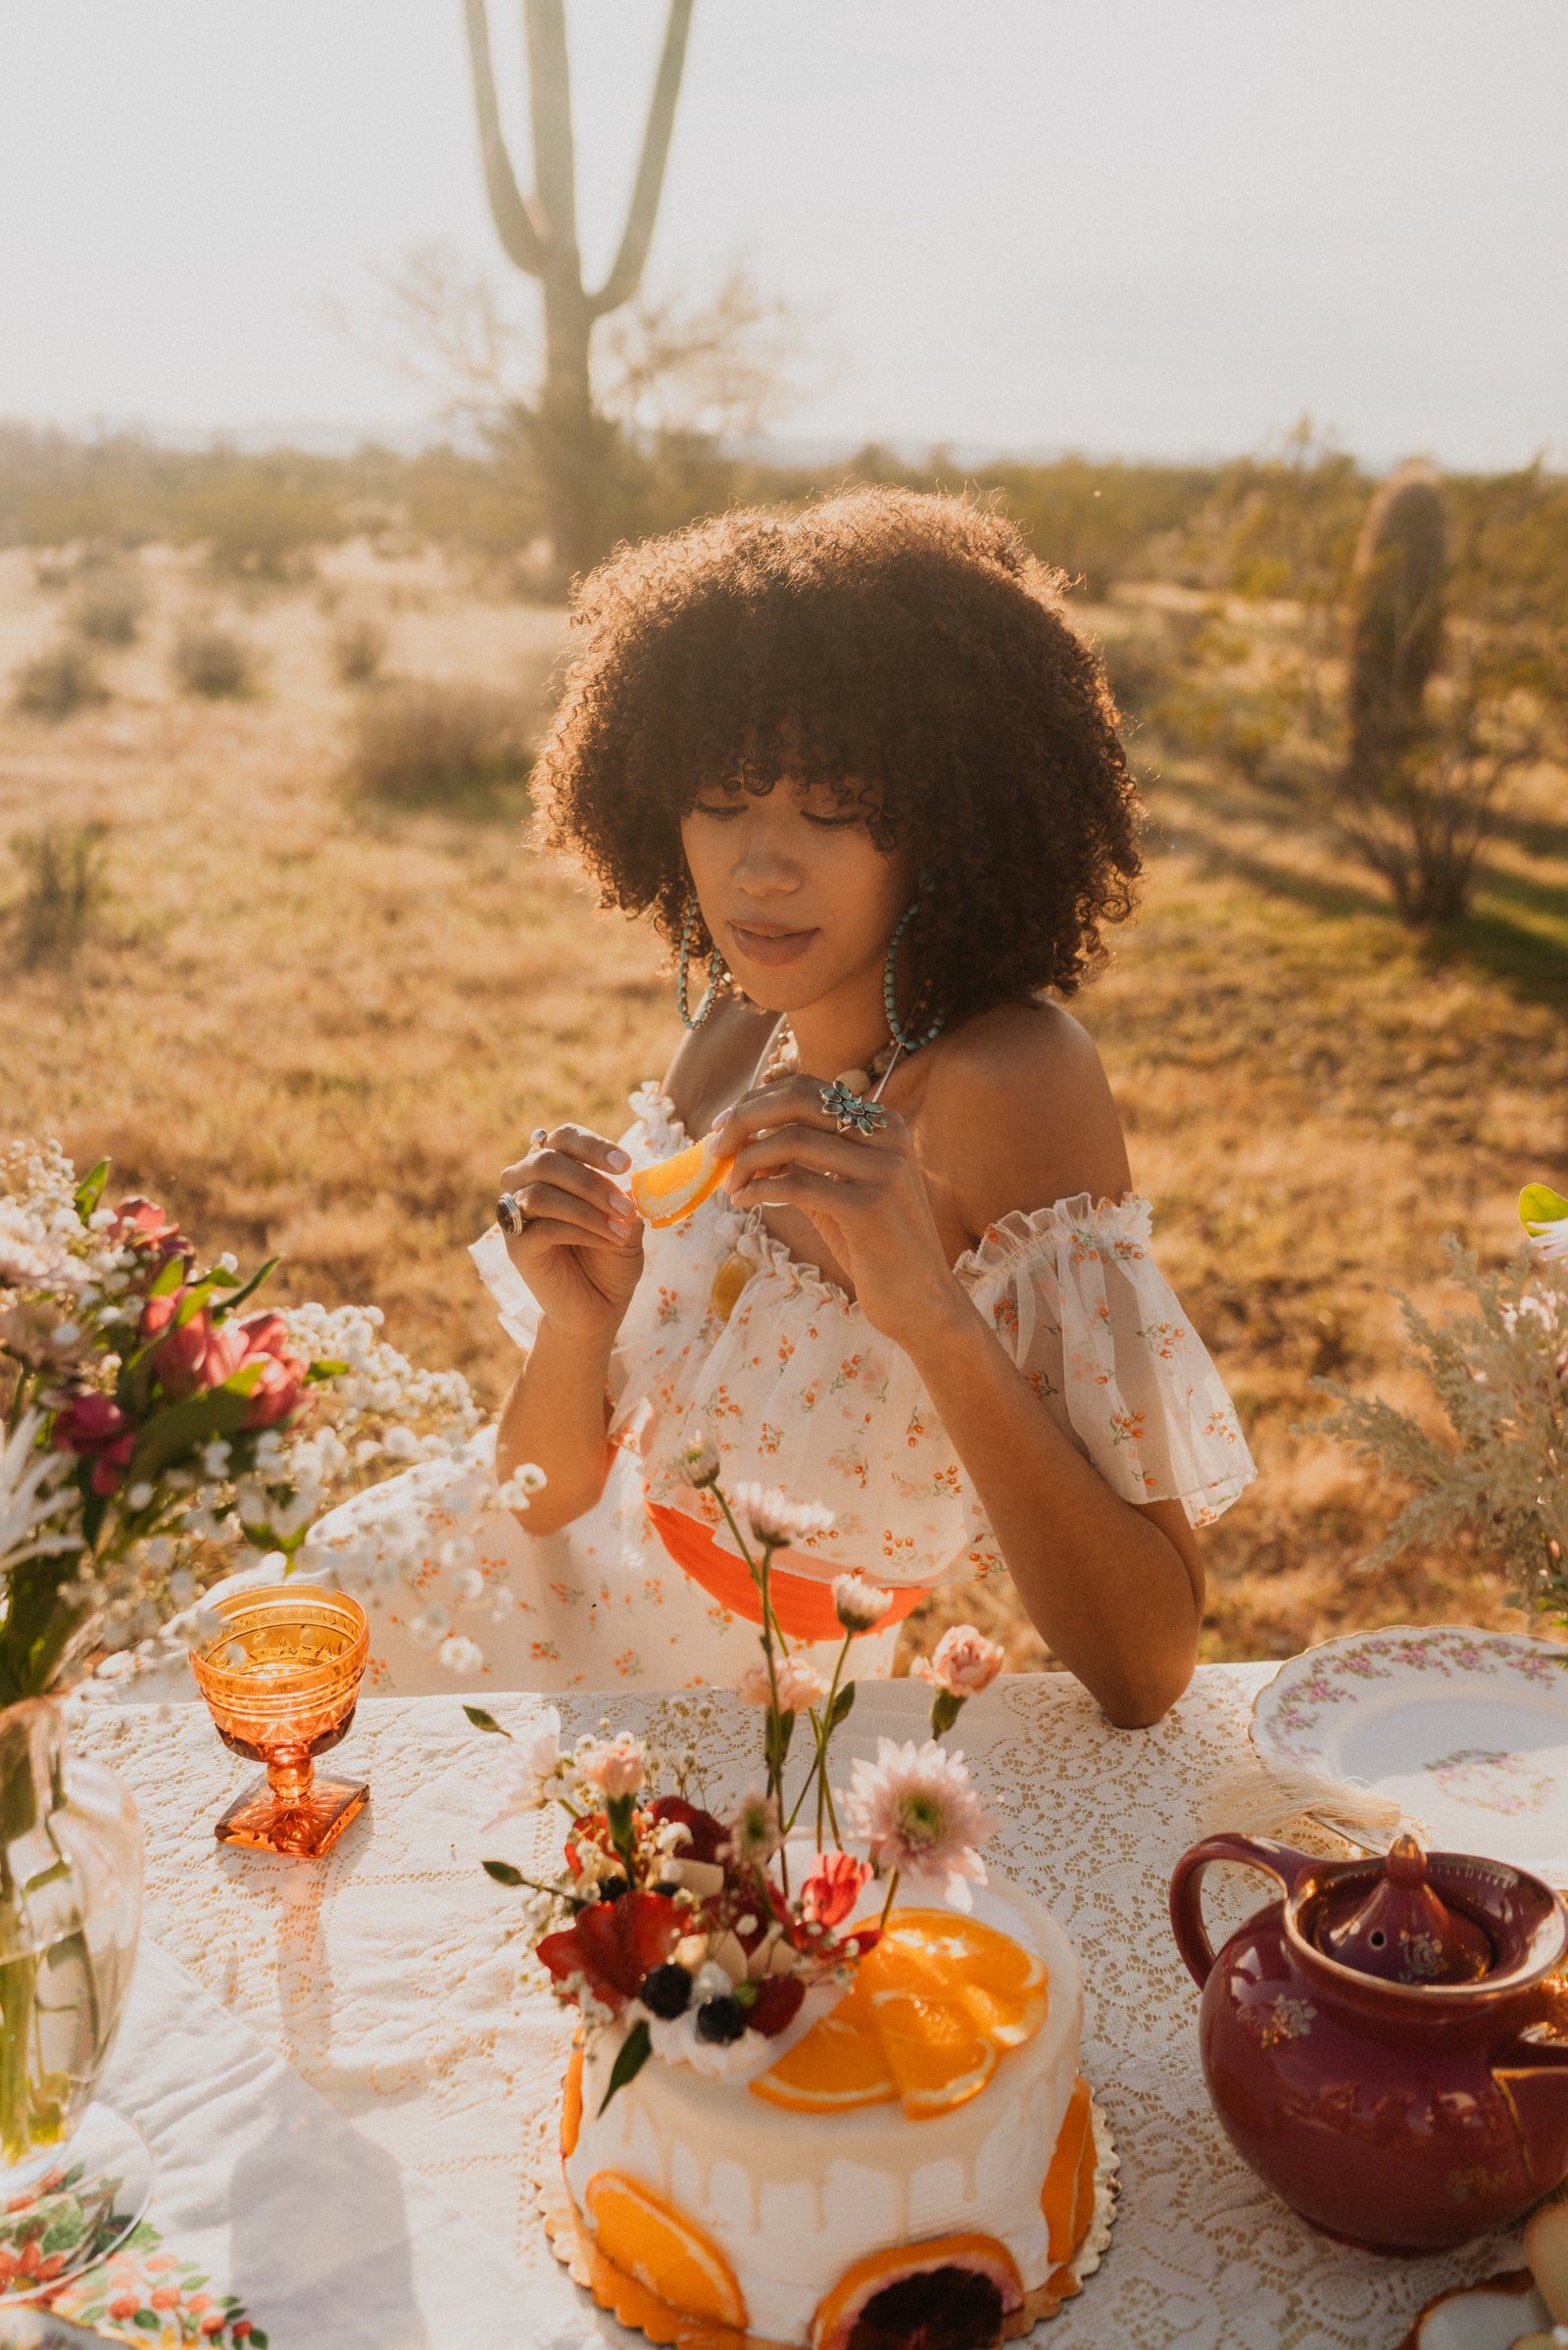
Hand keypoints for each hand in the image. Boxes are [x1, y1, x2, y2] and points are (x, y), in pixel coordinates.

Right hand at [497, 1125, 643, 1343]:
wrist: (598, 1308)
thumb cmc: (610, 1258)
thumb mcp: (627, 1222)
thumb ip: (625, 1198)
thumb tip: (629, 1184)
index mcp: (554, 1169)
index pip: (563, 1138)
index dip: (592, 1146)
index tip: (626, 1164)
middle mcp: (527, 1185)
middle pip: (545, 1160)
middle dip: (590, 1181)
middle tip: (625, 1204)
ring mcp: (517, 1216)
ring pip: (540, 1194)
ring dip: (588, 1210)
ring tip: (621, 1230)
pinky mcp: (516, 1246)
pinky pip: (543, 1227)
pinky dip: (582, 1232)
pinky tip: (609, 1242)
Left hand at [714, 1076, 965, 1350]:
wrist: (921, 1301)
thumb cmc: (874, 1247)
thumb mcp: (838, 1192)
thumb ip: (803, 1162)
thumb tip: (744, 1138)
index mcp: (884, 1124)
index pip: (808, 1090)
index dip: (757, 1101)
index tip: (723, 1125)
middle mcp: (888, 1136)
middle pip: (798, 1102)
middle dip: (745, 1119)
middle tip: (713, 1146)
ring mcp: (883, 1170)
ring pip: (792, 1141)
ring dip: (747, 1161)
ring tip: (729, 1185)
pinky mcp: (870, 1207)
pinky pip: (797, 1184)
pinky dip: (759, 1189)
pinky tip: (743, 1202)